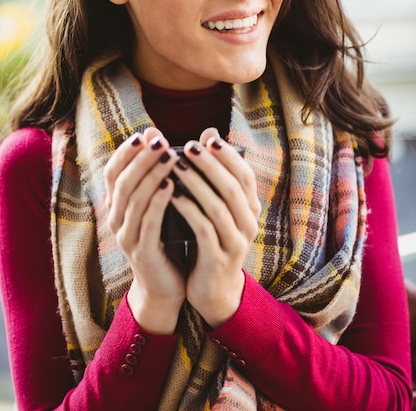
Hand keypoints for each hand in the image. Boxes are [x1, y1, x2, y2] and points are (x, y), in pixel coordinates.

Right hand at [104, 127, 184, 332]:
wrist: (165, 285)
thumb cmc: (164, 236)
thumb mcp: (156, 202)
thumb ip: (155, 171)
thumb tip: (155, 132)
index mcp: (117, 205)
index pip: (113, 172)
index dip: (126, 152)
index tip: (144, 134)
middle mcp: (116, 219)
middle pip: (123, 182)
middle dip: (142, 159)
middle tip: (160, 141)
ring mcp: (127, 237)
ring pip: (134, 200)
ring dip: (152, 175)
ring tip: (170, 156)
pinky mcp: (142, 252)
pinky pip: (148, 222)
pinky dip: (159, 202)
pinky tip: (172, 185)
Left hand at [170, 128, 260, 327]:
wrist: (214, 289)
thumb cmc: (212, 239)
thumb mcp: (218, 207)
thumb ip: (215, 175)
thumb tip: (209, 134)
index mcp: (250, 208)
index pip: (245, 175)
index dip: (228, 156)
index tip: (208, 138)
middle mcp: (248, 223)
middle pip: (232, 188)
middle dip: (210, 164)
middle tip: (189, 146)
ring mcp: (235, 242)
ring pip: (218, 207)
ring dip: (196, 183)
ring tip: (176, 165)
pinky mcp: (218, 258)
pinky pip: (204, 229)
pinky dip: (189, 209)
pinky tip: (173, 195)